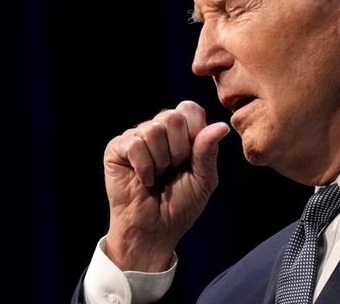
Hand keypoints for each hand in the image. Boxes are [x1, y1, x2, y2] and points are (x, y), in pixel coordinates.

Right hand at [101, 100, 230, 271]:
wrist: (155, 230)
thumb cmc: (180, 205)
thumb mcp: (204, 179)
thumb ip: (208, 150)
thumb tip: (223, 126)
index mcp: (182, 132)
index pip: (189, 109)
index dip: (194, 133)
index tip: (191, 159)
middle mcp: (158, 129)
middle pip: (171, 117)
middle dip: (178, 150)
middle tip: (172, 170)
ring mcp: (136, 137)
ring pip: (152, 129)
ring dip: (160, 161)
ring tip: (158, 176)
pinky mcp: (117, 148)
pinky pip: (134, 143)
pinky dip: (144, 166)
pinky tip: (144, 180)